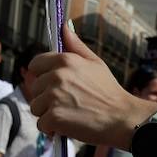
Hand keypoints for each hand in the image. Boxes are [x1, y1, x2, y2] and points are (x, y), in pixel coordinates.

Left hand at [28, 22, 153, 148]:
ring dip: (48, 113)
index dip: (42, 75)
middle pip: (35, 87)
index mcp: (65, 60)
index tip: (52, 84)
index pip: (35, 64)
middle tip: (67, 102)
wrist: (121, 118)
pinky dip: (52, 129)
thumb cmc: (109, 91)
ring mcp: (54, 97)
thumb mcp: (95, 63)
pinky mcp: (54, 117)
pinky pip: (42, 124)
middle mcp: (56, 76)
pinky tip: (67, 126)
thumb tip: (63, 27)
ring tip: (68, 114)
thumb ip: (76, 46)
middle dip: (46, 97)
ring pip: (36, 107)